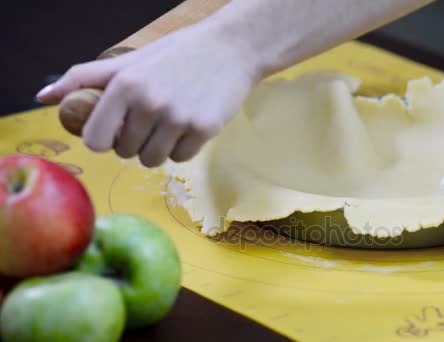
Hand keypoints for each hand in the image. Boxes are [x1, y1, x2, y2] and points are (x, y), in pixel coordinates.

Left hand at [37, 23, 260, 166]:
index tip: (119, 129)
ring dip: (159, 148)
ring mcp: (178, 118)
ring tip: (171, 124)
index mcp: (124, 85)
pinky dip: (184, 148)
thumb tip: (43, 97)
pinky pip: (182, 158)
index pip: (96, 140)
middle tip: (153, 119)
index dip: (106, 139)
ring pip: (153, 160)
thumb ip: (84, 78)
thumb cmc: (177, 54)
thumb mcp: (129, 61)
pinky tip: (191, 125)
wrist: (231, 48)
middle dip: (136, 142)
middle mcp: (148, 103)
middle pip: (126, 153)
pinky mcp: (204, 129)